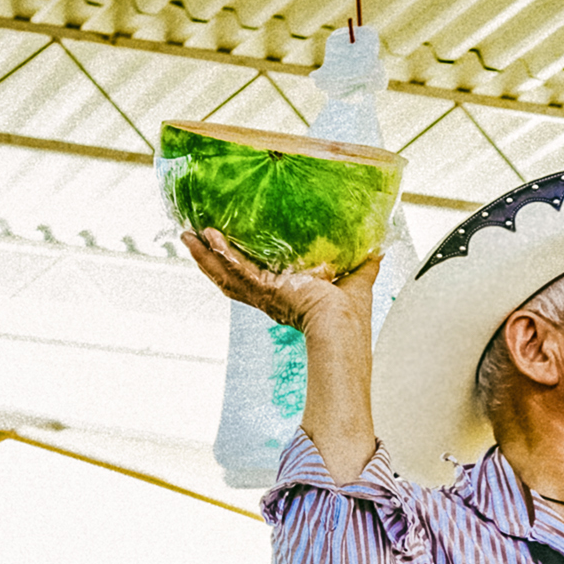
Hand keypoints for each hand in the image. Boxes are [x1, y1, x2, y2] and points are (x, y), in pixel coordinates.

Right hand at [182, 228, 380, 339]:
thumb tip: (378, 248)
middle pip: (229, 277)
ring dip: (203, 257)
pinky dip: (220, 255)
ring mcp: (264, 297)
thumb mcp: (357, 278)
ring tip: (186, 237)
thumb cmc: (351, 315)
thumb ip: (364, 262)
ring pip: (224, 276)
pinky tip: (207, 239)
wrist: (344, 326)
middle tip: (191, 239)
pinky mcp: (264, 291)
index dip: (236, 263)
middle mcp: (269, 299)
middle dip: (208, 259)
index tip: (224, 248)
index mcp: (286, 296)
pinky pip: (236, 271)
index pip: (253, 278)